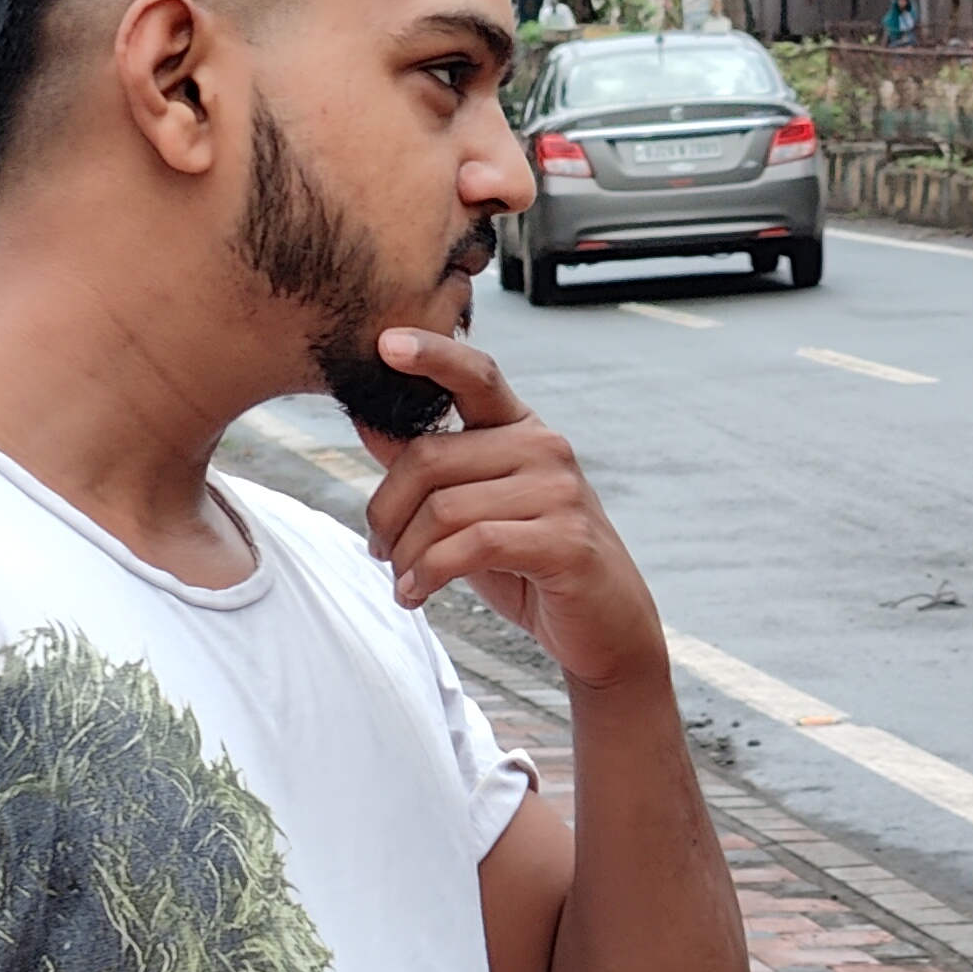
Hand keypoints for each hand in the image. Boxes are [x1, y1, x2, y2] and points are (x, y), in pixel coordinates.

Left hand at [357, 326, 666, 692]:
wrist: (604, 627)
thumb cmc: (532, 566)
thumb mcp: (474, 511)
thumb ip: (430, 469)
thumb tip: (368, 424)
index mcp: (522, 429)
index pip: (476, 374)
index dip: (431, 355)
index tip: (385, 344)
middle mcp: (545, 447)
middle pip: (430, 457)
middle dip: (386, 511)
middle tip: (378, 550)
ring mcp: (559, 492)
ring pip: (443, 508)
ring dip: (406, 555)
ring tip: (403, 582)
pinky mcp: (564, 540)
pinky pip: (470, 546)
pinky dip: (429, 574)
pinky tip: (417, 595)